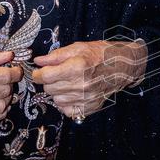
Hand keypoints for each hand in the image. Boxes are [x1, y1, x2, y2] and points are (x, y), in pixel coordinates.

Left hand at [31, 39, 146, 119]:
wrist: (122, 66)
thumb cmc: (100, 55)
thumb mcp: (77, 48)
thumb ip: (56, 56)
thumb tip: (38, 61)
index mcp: (76, 68)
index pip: (45, 76)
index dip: (37, 74)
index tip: (38, 72)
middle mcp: (81, 85)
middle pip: (49, 88)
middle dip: (49, 81)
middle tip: (57, 74)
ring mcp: (86, 98)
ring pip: (56, 100)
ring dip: (57, 92)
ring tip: (67, 83)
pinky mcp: (90, 107)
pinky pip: (67, 110)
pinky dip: (66, 103)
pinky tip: (72, 93)